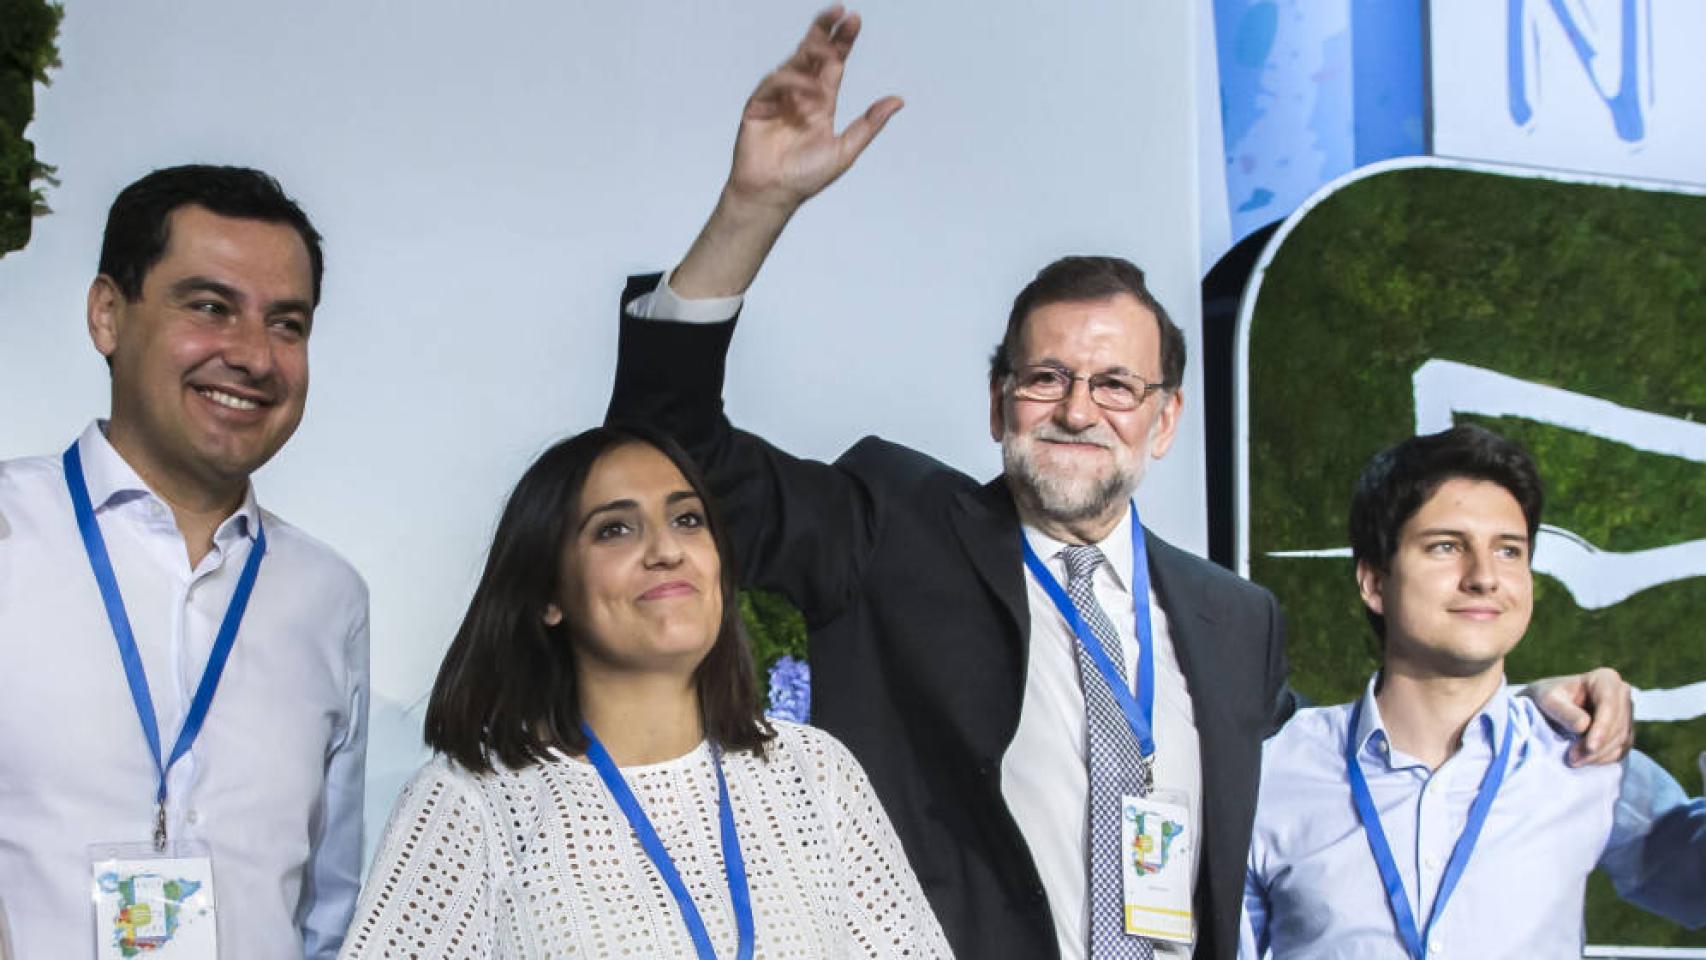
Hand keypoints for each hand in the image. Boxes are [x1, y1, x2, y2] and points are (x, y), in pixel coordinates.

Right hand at [725, 5, 902, 213]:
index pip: (834, 65)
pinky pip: (774, 83)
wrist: (772, 194)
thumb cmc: (805, 178)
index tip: (853, 19)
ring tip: (827, 59)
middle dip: (824, 32)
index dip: (843, 42)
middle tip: (838, 12)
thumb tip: (897, 101)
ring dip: (812, 58)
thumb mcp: (845, 150)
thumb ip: (869, 124)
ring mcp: (777, 98)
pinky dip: (791, 84)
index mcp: (821, 103)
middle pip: (812, 54)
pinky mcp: (758, 104)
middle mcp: (800, 95)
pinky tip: (805, 94)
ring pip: (794, 63)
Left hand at [1527, 667, 1633, 765]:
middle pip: (1618, 725)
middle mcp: (1621, 693)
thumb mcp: (1548, 700)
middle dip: (1597, 746)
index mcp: (1605, 679)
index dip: (1602, 727)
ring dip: (1599, 755)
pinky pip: (1621, 749)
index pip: (1609, 705)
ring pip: (1622, 739)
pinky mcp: (1625, 731)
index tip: (1589, 747)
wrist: (1547, 707)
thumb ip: (1564, 711)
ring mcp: (1626, 713)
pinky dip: (1604, 758)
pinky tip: (1586, 761)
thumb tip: (1584, 726)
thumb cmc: (1547, 698)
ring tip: (1574, 761)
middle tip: (1573, 759)